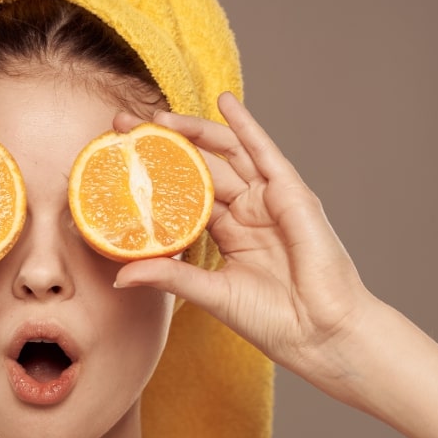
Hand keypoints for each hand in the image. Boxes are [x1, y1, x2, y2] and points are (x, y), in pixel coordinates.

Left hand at [113, 93, 375, 369]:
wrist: (321, 335)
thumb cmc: (273, 320)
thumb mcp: (210, 294)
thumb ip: (169, 277)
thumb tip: (119, 277)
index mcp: (227, 233)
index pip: (182, 193)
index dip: (151, 175)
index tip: (116, 162)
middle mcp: (246, 211)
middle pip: (198, 166)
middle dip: (161, 145)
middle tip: (124, 128)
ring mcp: (268, 200)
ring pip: (225, 153)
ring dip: (193, 131)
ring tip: (158, 116)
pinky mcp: (292, 193)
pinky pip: (264, 152)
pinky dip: (245, 125)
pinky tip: (225, 102)